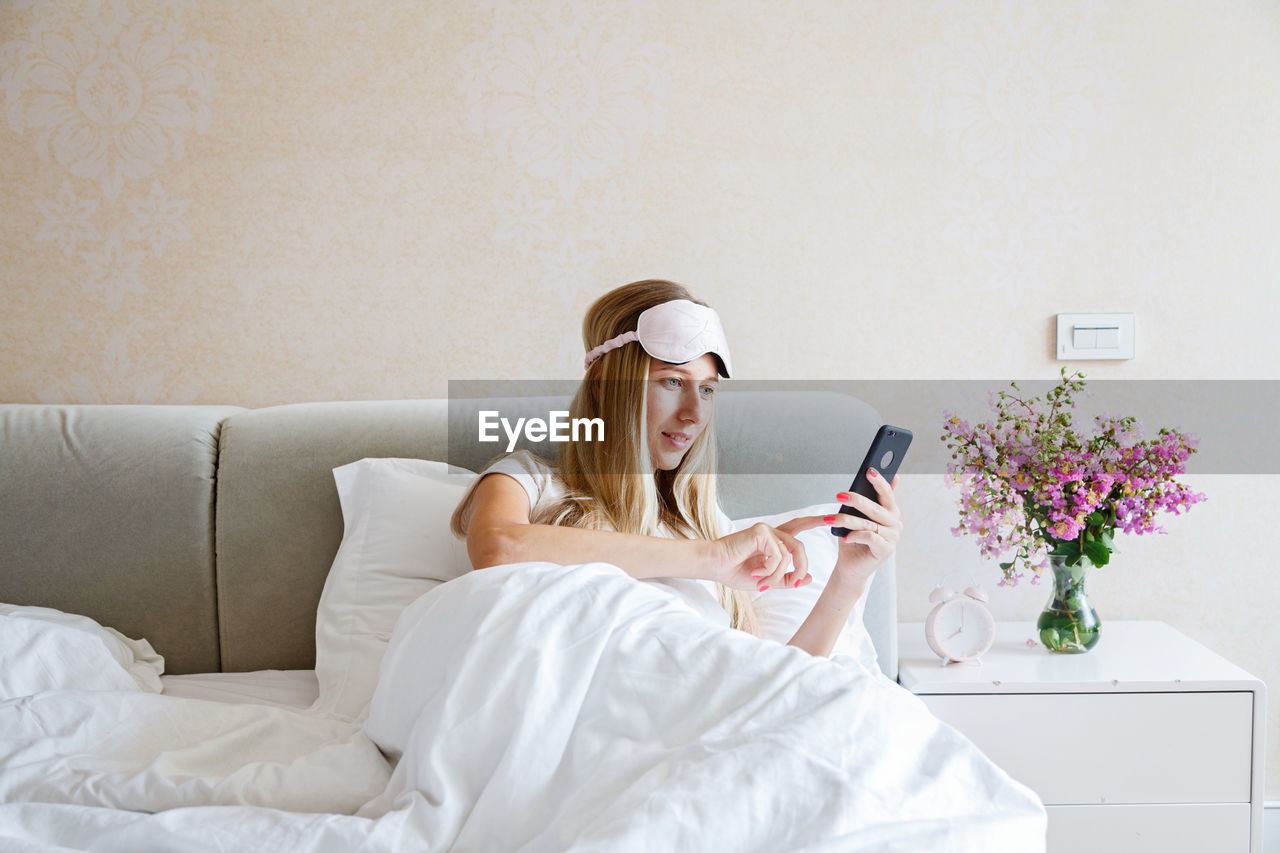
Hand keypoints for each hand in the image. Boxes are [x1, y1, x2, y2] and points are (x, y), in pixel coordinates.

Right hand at [709, 522, 812, 592]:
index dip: (815, 521)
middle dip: (801, 566)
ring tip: (762, 584)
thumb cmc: (734, 572)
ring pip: (789, 555)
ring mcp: (766, 530)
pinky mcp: (761, 532)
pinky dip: (769, 570)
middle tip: (794, 582)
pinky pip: (778, 555)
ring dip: (778, 575)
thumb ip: (787, 579)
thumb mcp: (767, 580)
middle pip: (799, 547)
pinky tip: (755, 574)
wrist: (714, 567)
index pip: (799, 527)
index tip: (832, 517)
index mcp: (773, 541)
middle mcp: (771, 533)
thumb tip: (809, 578)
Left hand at [829, 468, 902, 589]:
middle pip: (876, 508)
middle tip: (839, 495)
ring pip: (869, 523)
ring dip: (847, 520)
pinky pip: (869, 537)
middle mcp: (896, 524)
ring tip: (830, 519)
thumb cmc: (853, 538)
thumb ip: (867, 498)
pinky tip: (845, 538)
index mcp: (891, 512)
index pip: (887, 494)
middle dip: (857, 500)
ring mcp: (893, 538)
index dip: (879, 482)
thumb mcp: (857, 516)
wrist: (850, 565)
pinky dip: (855, 536)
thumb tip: (873, 474)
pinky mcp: (886, 550)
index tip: (869, 471)